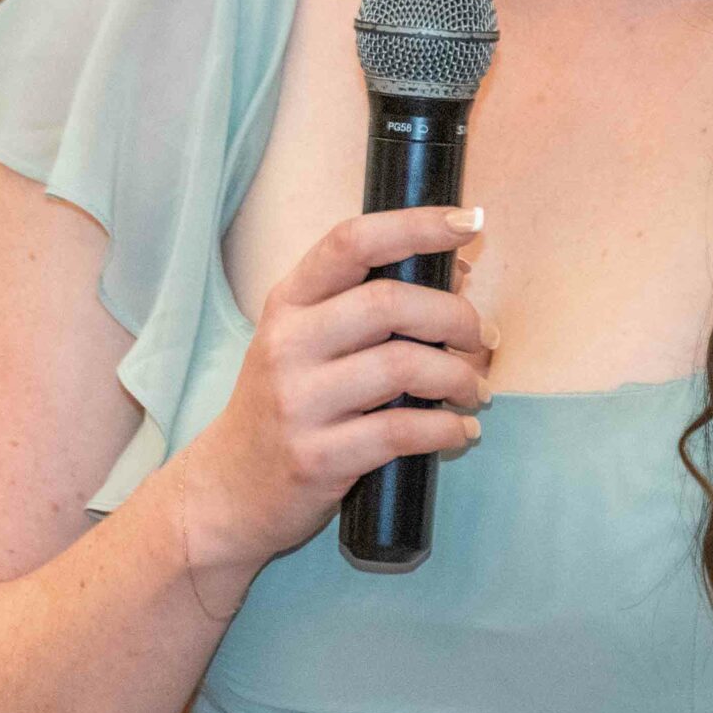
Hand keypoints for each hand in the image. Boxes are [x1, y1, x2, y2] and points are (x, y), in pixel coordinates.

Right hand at [175, 206, 495, 579]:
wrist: (228, 491)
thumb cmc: (289, 406)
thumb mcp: (314, 344)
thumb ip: (377, 304)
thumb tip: (460, 271)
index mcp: (289, 302)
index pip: (352, 242)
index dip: (415, 225)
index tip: (469, 221)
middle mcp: (287, 343)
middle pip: (388, 303)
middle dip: (456, 317)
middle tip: (483, 339)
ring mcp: (298, 401)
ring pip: (403, 365)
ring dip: (459, 376)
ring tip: (476, 390)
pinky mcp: (315, 456)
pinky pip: (400, 431)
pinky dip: (446, 428)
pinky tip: (461, 431)